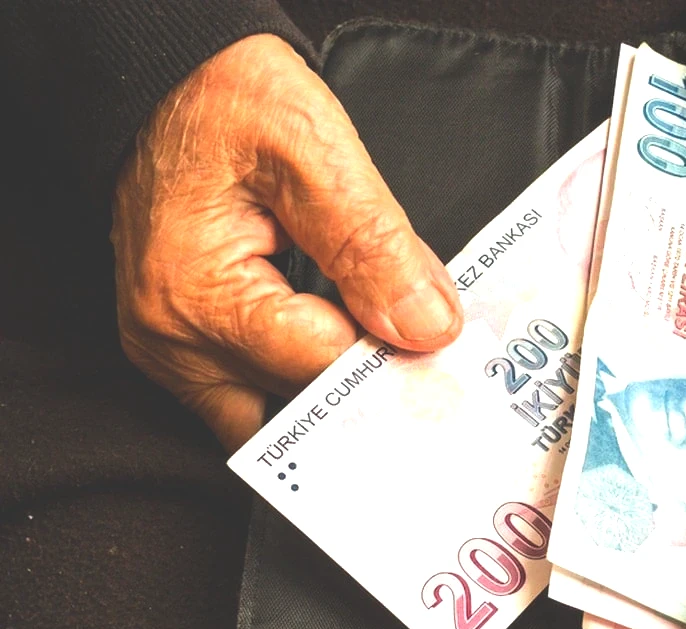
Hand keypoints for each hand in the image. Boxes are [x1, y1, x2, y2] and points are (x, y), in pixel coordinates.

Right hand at [111, 35, 461, 449]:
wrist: (169, 82)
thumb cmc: (227, 99)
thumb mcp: (314, 150)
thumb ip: (374, 245)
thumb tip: (426, 325)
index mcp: (201, 297)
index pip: (326, 369)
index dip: (395, 353)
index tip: (441, 333)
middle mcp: (174, 341)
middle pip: (303, 404)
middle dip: (368, 375)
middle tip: (425, 338)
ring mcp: (171, 350)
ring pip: (280, 414)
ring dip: (336, 384)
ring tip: (388, 338)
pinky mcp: (181, 345)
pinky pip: (254, 395)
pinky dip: (305, 376)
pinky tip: (348, 343)